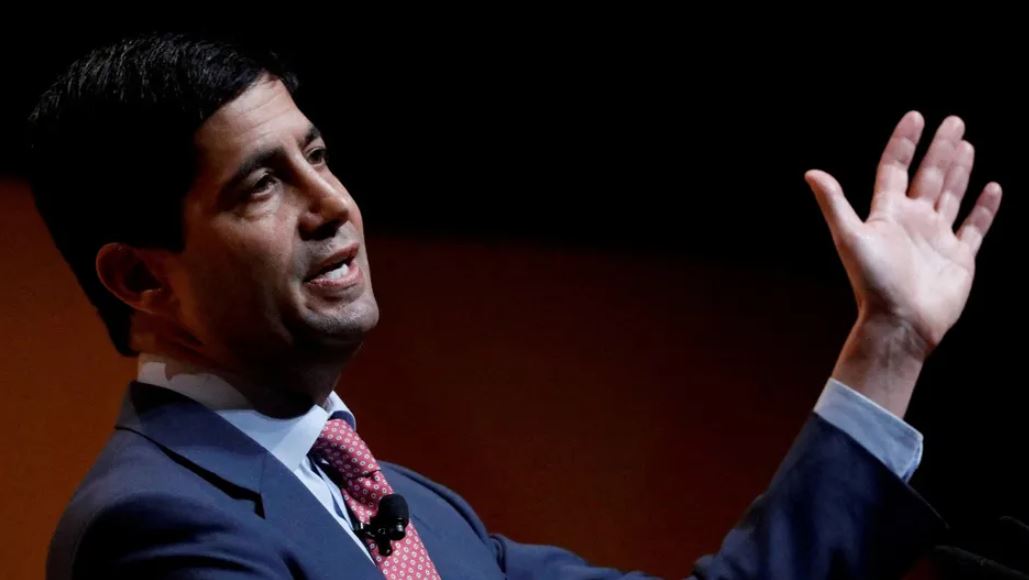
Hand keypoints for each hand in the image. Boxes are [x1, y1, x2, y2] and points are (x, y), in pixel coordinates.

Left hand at [806, 111, 1001, 359]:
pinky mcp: (959, 257)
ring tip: (966, 144)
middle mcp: (913, 222)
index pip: (895, 169)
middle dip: (940, 149)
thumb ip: (834, 204)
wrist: (899, 323)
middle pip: (928, 176)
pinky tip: (991, 187)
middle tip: (953, 121)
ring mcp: (937, 238)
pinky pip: (975, 226)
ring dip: (959, 170)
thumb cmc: (872, 283)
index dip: (904, 143)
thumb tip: (811, 173)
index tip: (915, 117)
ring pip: (951, 195)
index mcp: (887, 214)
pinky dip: (984, 208)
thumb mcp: (850, 237)